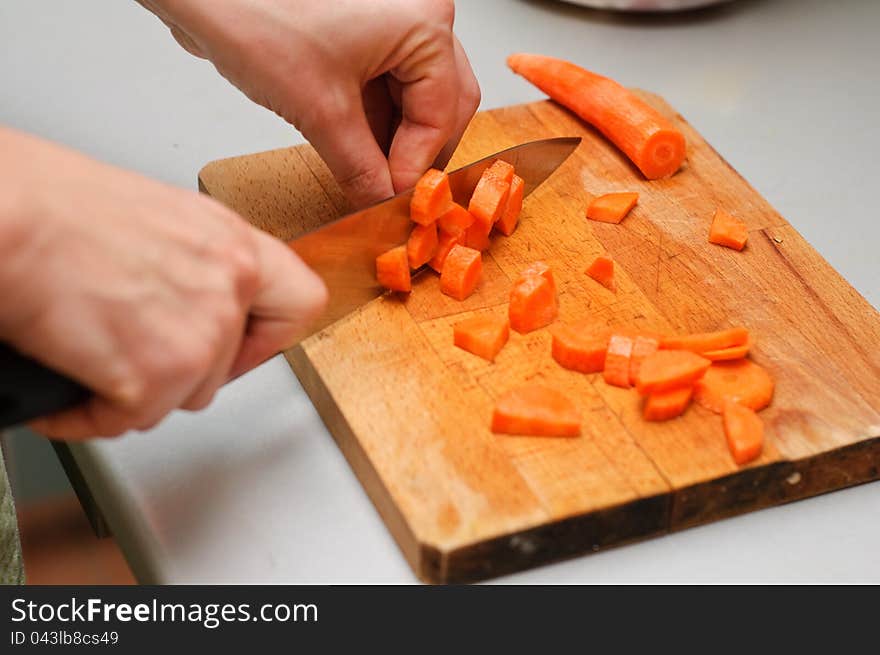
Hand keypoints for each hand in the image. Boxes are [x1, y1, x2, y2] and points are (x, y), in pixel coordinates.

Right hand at [0, 128, 326, 438]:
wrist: (8, 215)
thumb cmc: (58, 206)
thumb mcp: (162, 222)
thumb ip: (199, 267)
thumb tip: (194, 302)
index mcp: (234, 245)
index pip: (300, 304)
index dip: (267, 334)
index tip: (242, 343)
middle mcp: (230, 290)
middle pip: (225, 369)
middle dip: (177, 371)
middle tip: (133, 352)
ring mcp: (199, 337)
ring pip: (180, 398)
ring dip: (134, 392)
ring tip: (92, 359)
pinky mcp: (155, 378)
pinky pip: (126, 422)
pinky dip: (87, 415)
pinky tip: (67, 385)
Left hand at [139, 0, 480, 207]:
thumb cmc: (255, 15)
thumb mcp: (319, 111)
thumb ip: (360, 167)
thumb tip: (383, 201)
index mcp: (423, 24)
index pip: (441, 114)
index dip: (417, 165)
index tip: (396, 199)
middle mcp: (416, 17)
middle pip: (441, 103)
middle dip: (416, 152)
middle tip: (393, 191)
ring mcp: (390, 23)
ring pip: (415, 99)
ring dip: (396, 142)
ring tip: (372, 178)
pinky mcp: (363, 33)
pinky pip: (387, 88)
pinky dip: (376, 124)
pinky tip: (360, 154)